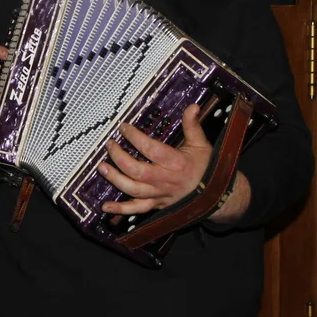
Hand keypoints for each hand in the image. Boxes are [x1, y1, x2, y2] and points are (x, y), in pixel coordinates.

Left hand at [98, 104, 212, 215]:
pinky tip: (105, 206)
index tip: (123, 127)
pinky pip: (136, 210)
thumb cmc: (206, 168)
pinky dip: (120, 210)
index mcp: (176, 163)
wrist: (215, 195)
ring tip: (101, 167)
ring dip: (115, 179)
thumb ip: (193, 125)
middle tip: (110, 145)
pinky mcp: (156, 205)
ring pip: (133, 190)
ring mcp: (159, 195)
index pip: (151, 149)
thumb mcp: (201, 145)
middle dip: (119, 157)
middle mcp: (165, 180)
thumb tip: (192, 106)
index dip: (134, 137)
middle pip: (137, 171)